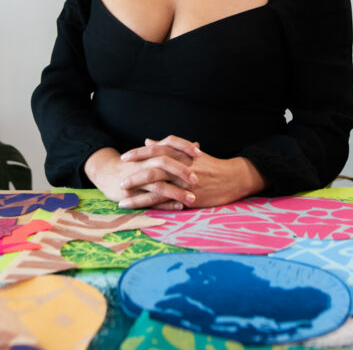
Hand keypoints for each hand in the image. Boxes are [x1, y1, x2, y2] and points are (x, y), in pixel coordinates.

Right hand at [84, 140, 199, 210]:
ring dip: (176, 192)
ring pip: (158, 185)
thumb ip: (176, 150)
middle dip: (181, 171)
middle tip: (196, 179)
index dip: (184, 146)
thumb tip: (197, 145)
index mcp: (150, 152)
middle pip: (163, 163)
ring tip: (192, 198)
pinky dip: (165, 204)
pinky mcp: (132, 194)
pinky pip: (150, 200)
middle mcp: (143, 163)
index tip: (199, 153)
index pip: (169, 142)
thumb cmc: (136, 163)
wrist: (107, 173)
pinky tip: (178, 206)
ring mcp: (137, 179)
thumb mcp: (153, 154)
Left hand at [119, 136, 266, 208]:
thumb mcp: (189, 153)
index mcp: (181, 154)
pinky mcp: (189, 197)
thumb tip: (148, 141)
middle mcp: (182, 167)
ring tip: (122, 200)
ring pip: (158, 188)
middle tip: (120, 180)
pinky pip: (167, 203)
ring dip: (138, 195)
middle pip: (154, 168)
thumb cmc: (210, 165)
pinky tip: (141, 211)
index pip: (156, 151)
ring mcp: (185, 183)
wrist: (232, 178)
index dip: (139, 153)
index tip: (124, 157)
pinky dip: (153, 207)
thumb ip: (167, 147)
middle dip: (135, 175)